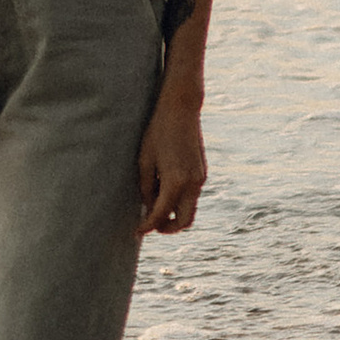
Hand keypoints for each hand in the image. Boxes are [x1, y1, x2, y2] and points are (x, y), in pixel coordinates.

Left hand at [137, 95, 205, 235]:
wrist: (181, 108)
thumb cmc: (158, 131)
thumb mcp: (145, 161)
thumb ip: (146, 188)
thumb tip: (148, 208)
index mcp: (176, 181)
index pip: (161, 214)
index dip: (148, 226)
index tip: (137, 231)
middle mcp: (192, 184)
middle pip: (185, 222)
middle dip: (168, 228)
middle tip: (150, 225)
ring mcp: (200, 178)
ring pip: (190, 210)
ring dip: (174, 213)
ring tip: (154, 202)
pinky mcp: (202, 173)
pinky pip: (192, 196)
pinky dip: (179, 200)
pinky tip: (163, 187)